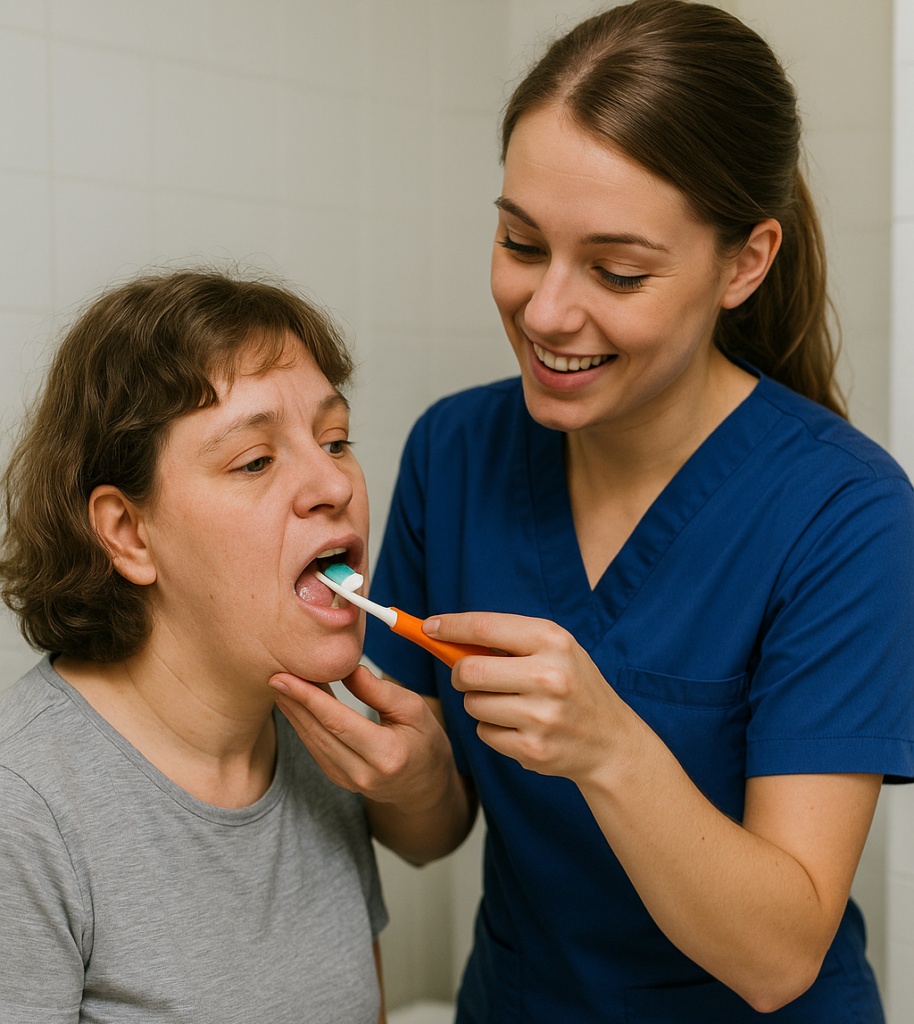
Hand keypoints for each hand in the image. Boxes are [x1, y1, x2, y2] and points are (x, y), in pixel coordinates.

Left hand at [270, 665, 455, 813]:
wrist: (426, 785)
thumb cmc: (425, 741)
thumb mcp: (414, 709)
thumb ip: (379, 691)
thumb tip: (346, 669)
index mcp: (387, 754)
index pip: (338, 721)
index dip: (308, 697)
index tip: (285, 677)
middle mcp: (364, 773)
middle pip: (319, 732)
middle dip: (294, 702)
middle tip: (274, 675)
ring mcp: (349, 782)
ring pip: (313, 742)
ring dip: (294, 713)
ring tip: (281, 686)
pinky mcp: (339, 780)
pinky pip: (316, 750)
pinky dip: (304, 726)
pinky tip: (296, 706)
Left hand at [425, 611, 634, 783]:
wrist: (611, 743)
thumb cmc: (574, 686)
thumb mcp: (554, 650)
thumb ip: (508, 641)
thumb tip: (444, 635)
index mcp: (553, 640)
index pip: (486, 626)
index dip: (451, 626)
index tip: (428, 627)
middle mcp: (549, 675)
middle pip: (468, 671)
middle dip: (460, 674)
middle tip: (470, 677)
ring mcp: (541, 715)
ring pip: (473, 704)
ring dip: (480, 704)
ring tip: (510, 704)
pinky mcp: (532, 748)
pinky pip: (484, 733)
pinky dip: (492, 730)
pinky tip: (520, 728)